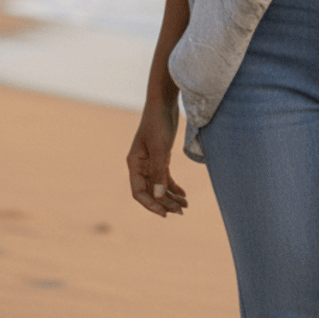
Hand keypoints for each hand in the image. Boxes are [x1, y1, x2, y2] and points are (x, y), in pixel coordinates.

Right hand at [126, 97, 188, 216]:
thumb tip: (158, 196)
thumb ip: (158, 172)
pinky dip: (174, 187)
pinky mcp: (161, 157)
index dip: (151, 205)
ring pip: (159, 186)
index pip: (138, 192)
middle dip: (164, 203)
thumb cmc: (158, 123)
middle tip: (181, 212)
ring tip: (185, 206)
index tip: (165, 214)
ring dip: (170, 197)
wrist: (164, 103)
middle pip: (150, 192)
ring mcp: (150, 162)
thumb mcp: (160, 148)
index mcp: (134, 164)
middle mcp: (140, 165)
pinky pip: (165, 178)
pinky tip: (184, 195)